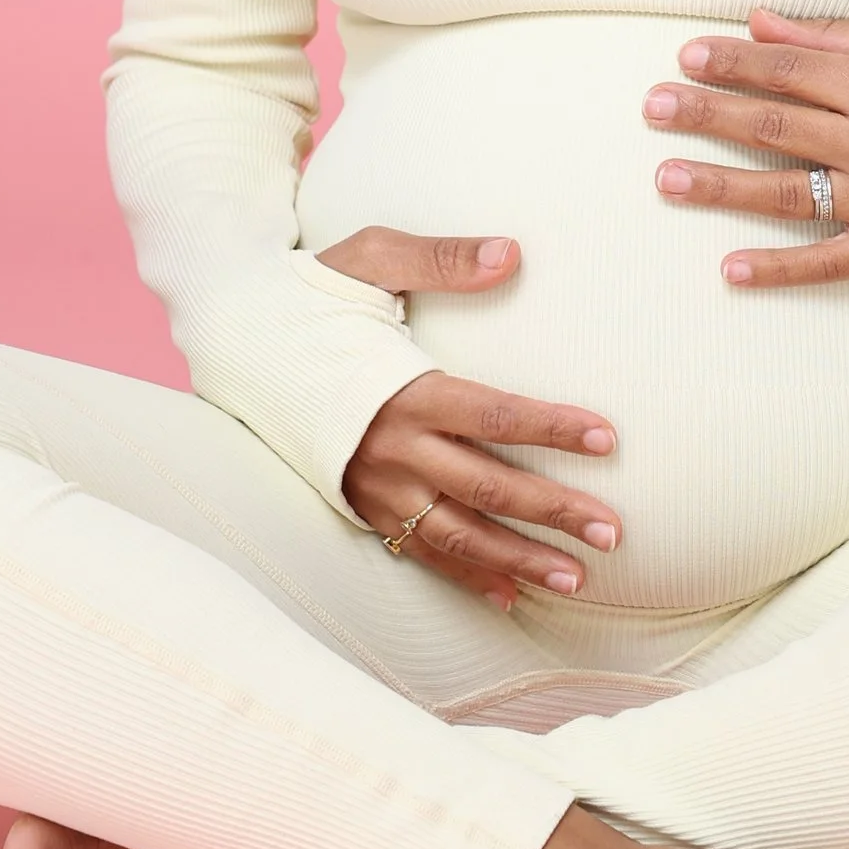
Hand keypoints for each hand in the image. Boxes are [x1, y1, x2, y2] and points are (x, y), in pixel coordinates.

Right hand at [319, 227, 620, 605]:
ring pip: (457, 535)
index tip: (606, 439)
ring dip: (518, 560)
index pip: (494, 415)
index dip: (553, 428)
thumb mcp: (370, 258)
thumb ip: (441, 259)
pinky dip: (464, 579)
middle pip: (487, 487)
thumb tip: (511, 252)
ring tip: (576, 579)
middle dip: (552, 513)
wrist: (235, 340)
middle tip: (612, 533)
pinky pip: (418, 552)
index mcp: (402, 388)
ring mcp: (376, 485)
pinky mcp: (361, 506)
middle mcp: (392, 447)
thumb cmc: (309, 294)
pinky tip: (507, 596)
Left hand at [641, 7, 848, 286]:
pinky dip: (779, 268)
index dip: (737, 62)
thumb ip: (831, 36)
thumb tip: (756, 21)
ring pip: (790, 194)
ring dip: (723, 186)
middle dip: (709, 115)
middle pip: (778, 128)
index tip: (685, 56)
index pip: (794, 71)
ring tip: (666, 178)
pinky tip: (729, 269)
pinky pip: (828, 262)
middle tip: (654, 106)